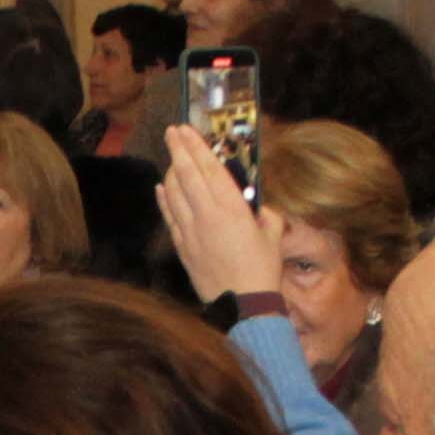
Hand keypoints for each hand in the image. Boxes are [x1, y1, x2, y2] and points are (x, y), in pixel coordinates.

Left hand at [158, 126, 284, 300]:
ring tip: (172, 157)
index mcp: (231, 208)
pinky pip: (169, 217)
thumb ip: (265, 213)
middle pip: (187, 174)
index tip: (186, 130)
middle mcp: (206, 215)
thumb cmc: (262, 269)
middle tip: (172, 131)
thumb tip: (257, 207)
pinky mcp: (182, 247)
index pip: (208, 168)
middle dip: (178, 149)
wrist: (244, 303)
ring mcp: (190, 231)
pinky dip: (164, 199)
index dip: (196, 146)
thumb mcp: (273, 234)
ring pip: (174, 193)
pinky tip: (162, 188)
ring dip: (171, 171)